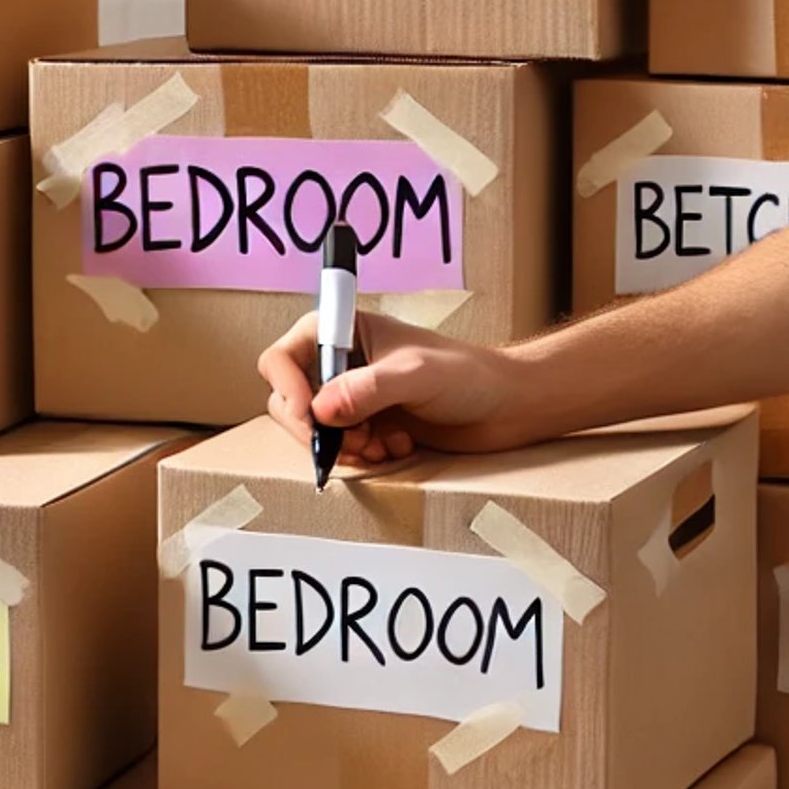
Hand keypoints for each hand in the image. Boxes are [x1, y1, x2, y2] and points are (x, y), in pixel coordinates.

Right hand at [257, 311, 537, 463]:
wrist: (505, 407)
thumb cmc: (469, 375)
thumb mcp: (416, 375)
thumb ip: (368, 389)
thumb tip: (321, 410)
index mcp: (344, 331)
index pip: (283, 356)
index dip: (287, 386)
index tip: (310, 414)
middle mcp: (341, 363)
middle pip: (289, 400)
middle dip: (318, 428)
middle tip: (353, 441)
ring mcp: (352, 396)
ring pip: (315, 431)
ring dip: (345, 447)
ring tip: (383, 445)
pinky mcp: (367, 425)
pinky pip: (341, 450)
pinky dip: (365, 456)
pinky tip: (398, 447)